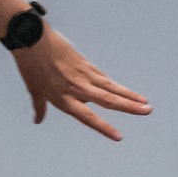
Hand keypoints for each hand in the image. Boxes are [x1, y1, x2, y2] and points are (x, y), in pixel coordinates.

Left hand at [12, 25, 150, 140]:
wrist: (33, 40)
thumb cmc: (30, 66)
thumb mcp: (34, 89)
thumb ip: (39, 106)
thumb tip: (38, 120)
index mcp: (63, 99)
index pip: (88, 117)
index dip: (104, 127)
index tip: (119, 136)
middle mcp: (77, 89)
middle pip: (108, 100)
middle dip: (129, 107)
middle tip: (147, 111)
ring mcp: (84, 75)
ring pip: (111, 88)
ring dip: (129, 96)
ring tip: (145, 103)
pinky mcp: (86, 64)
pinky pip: (103, 78)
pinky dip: (115, 86)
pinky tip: (125, 92)